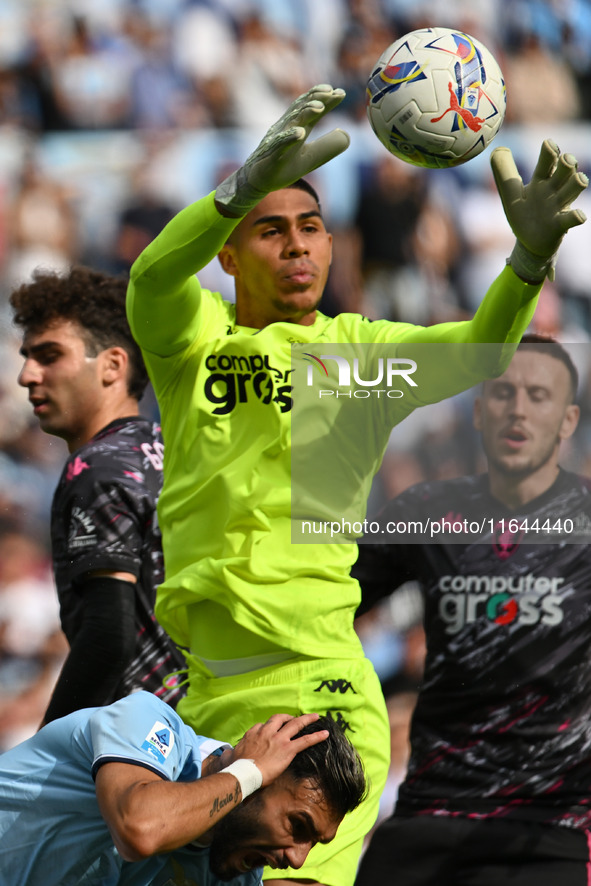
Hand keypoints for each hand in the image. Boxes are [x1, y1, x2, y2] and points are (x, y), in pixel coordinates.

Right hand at [215, 85, 349, 216]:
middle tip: (330, 91)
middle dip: (316, 98)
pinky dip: (289, 137)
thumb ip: (327, 146)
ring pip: (291, 122)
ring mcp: (277, 140)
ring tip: (319, 107)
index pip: (312, 109)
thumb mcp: (311, 158)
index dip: (326, 100)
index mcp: (298, 127)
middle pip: (302, 108)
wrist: (258, 180)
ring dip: (305, 113)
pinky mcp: (271, 155)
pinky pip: (280, 144)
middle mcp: (287, 128)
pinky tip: (300, 132)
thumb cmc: (284, 166)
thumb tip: (347, 135)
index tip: (341, 92)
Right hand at [228, 713, 327, 786]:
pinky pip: (305, 741)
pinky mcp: (288, 749)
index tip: (272, 729)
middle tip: (294, 718)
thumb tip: (225, 754)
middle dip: (288, 717)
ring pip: (296, 725)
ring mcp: (278, 739)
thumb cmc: (235, 768)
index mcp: (253, 733)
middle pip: (280, 719)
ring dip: (307, 720)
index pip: (263, 725)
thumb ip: (228, 754)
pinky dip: (316, 736)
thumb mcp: (229, 757)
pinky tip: (325, 734)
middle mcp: (266, 732)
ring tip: (316, 717)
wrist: (243, 774)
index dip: (269, 727)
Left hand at [491, 139, 587, 281]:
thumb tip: (498, 148)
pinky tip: (578, 215)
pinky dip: (576, 216)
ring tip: (579, 180)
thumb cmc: (523, 214)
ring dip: (577, 182)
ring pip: (574, 188)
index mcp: (540, 180)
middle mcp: (553, 189)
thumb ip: (505, 173)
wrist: (529, 241)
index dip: (550, 151)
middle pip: (565, 170)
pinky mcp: (560, 224)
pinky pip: (572, 219)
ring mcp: (559, 206)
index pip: (547, 161)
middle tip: (565, 161)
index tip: (548, 144)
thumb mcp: (510, 194)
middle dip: (568, 162)